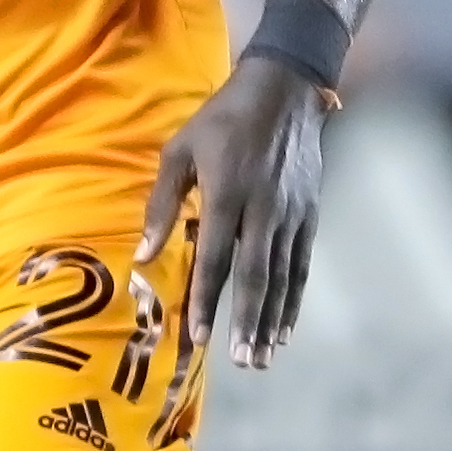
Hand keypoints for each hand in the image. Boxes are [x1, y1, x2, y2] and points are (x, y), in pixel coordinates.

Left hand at [137, 58, 329, 370]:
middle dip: (245, 322)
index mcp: (227, 193)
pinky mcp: (308, 213)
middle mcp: (262, 209)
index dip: (206, 299)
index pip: (215, 257)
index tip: (198, 337)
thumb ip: (161, 204)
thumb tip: (142, 255)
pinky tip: (285, 327)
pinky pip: (301, 264)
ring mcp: (290, 213)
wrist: (284, 92)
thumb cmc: (221, 120)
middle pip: (254, 275)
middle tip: (238, 361)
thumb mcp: (180, 151)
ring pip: (281, 277)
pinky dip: (294, 299)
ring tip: (260, 357)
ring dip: (270, 320)